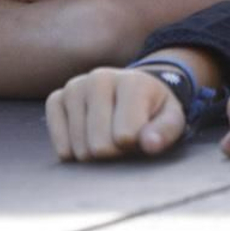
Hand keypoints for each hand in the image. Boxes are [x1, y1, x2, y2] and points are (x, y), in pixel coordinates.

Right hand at [45, 67, 186, 161]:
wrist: (135, 90)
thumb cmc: (154, 109)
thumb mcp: (172, 119)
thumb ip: (166, 131)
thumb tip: (150, 144)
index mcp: (132, 81)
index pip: (125, 137)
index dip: (135, 146)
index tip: (142, 133)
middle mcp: (99, 78)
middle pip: (99, 146)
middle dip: (114, 152)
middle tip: (123, 136)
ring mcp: (75, 87)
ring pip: (79, 149)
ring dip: (95, 152)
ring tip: (108, 133)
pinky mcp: (56, 99)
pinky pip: (59, 144)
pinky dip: (73, 150)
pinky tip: (88, 136)